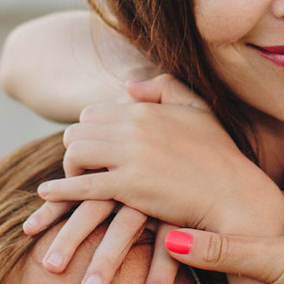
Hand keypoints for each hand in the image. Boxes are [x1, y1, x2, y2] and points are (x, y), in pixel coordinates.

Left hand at [28, 76, 281, 283]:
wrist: (235, 195)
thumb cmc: (220, 156)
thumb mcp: (199, 111)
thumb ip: (164, 89)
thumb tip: (127, 87)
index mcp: (146, 109)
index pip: (93, 113)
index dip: (89, 134)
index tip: (97, 153)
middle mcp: (135, 127)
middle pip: (78, 131)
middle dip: (76, 150)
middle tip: (83, 170)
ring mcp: (131, 156)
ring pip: (75, 152)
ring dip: (70, 168)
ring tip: (76, 184)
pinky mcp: (130, 186)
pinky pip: (81, 185)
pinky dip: (60, 190)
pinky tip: (48, 195)